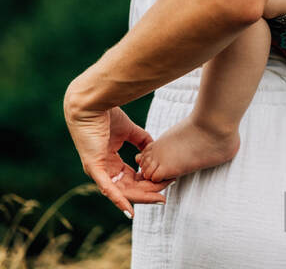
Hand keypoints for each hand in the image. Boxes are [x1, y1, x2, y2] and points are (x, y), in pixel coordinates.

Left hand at [64, 89, 171, 217]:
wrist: (91, 104)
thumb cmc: (106, 114)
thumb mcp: (128, 130)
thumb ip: (141, 140)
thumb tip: (153, 148)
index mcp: (110, 162)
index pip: (131, 179)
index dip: (147, 182)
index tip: (164, 181)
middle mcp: (103, 171)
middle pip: (128, 189)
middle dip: (147, 194)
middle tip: (164, 197)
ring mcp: (98, 171)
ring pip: (122, 192)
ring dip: (140, 198)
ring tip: (158, 199)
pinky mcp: (94, 168)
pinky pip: (108, 189)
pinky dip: (120, 201)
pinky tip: (131, 211)